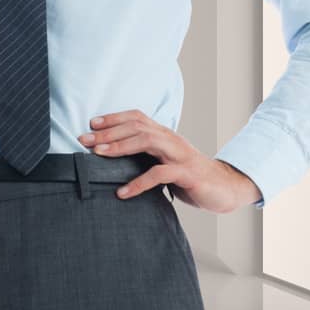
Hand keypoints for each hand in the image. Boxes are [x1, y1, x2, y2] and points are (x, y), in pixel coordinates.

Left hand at [78, 109, 262, 213]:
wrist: (225, 188)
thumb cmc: (189, 176)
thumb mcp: (165, 161)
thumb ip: (146, 156)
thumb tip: (113, 156)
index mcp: (165, 135)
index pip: (137, 118)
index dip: (114, 118)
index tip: (91, 124)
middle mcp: (171, 140)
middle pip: (137, 126)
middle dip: (108, 132)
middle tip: (84, 140)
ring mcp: (180, 155)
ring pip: (147, 141)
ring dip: (119, 147)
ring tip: (98, 154)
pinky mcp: (187, 174)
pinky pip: (159, 174)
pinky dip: (138, 182)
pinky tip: (122, 192)